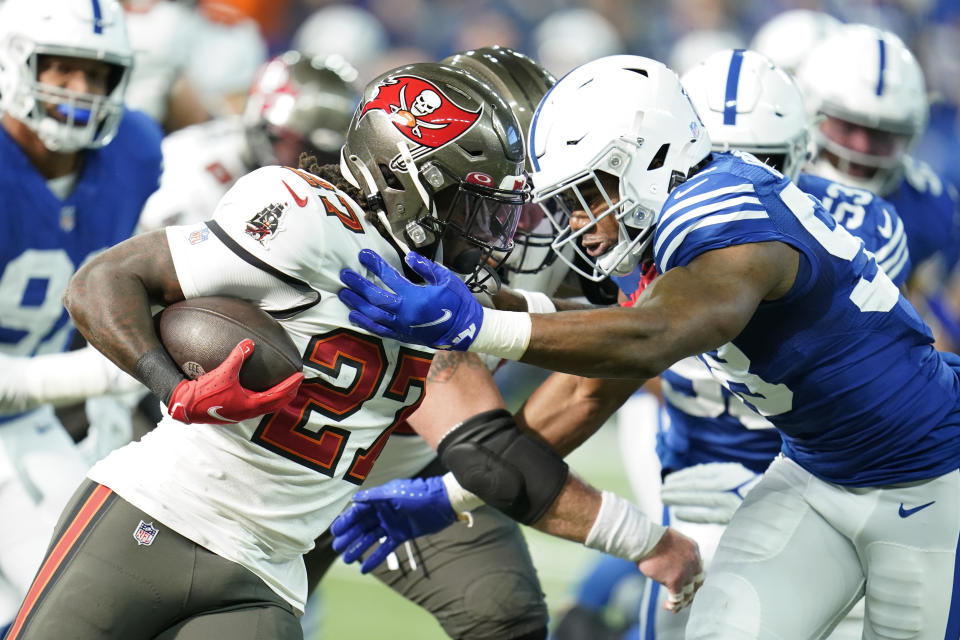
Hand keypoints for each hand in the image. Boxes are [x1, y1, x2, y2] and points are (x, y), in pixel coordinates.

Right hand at [167, 339, 302, 423]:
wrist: (186, 407)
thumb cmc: (204, 393)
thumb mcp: (223, 372)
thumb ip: (237, 356)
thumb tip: (249, 342)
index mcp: (250, 405)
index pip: (278, 395)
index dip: (291, 385)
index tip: (300, 376)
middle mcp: (248, 412)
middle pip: (276, 404)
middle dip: (288, 393)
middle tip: (297, 382)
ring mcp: (240, 414)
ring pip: (265, 406)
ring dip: (276, 397)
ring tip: (282, 387)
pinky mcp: (232, 412)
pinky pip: (254, 405)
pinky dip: (262, 397)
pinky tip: (256, 389)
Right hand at [331, 476, 456, 572]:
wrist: (442, 503)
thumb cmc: (418, 494)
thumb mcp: (394, 494)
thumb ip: (374, 497)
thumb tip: (354, 499)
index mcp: (380, 500)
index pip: (358, 512)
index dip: (346, 521)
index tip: (335, 532)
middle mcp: (383, 512)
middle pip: (362, 526)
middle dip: (349, 536)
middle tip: (337, 548)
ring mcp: (392, 524)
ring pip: (371, 538)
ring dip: (359, 548)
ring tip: (347, 559)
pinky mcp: (401, 535)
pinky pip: (386, 548)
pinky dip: (375, 558)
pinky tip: (365, 569)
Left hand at [339, 249, 483, 348]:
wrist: (465, 330)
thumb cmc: (457, 301)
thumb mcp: (446, 279)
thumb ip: (426, 267)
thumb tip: (409, 256)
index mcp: (415, 296)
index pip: (389, 277)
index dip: (375, 264)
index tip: (363, 255)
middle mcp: (404, 312)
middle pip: (375, 297)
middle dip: (358, 285)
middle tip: (345, 275)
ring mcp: (401, 326)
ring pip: (372, 315)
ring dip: (357, 303)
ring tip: (344, 293)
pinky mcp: (402, 336)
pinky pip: (379, 330)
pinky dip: (365, 323)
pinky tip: (354, 315)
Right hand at [637, 527, 704, 611]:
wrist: (645, 539)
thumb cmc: (652, 538)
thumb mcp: (671, 541)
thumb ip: (677, 552)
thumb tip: (671, 563)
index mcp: (693, 549)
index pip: (698, 568)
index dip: (693, 578)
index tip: (686, 583)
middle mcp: (693, 561)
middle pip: (698, 582)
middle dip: (691, 591)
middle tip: (683, 597)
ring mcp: (685, 572)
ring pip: (689, 593)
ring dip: (683, 600)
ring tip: (674, 604)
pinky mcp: (675, 581)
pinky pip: (677, 599)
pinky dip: (672, 605)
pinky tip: (666, 605)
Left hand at [660, 462, 760, 523]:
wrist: (779, 505)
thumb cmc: (753, 492)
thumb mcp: (736, 478)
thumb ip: (718, 477)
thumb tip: (694, 478)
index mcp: (730, 472)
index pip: (701, 473)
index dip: (683, 476)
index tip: (669, 480)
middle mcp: (730, 482)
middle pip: (697, 483)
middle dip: (677, 486)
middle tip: (661, 490)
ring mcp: (732, 498)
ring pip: (700, 496)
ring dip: (679, 497)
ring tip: (664, 499)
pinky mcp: (734, 515)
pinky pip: (709, 514)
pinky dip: (693, 514)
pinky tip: (678, 514)